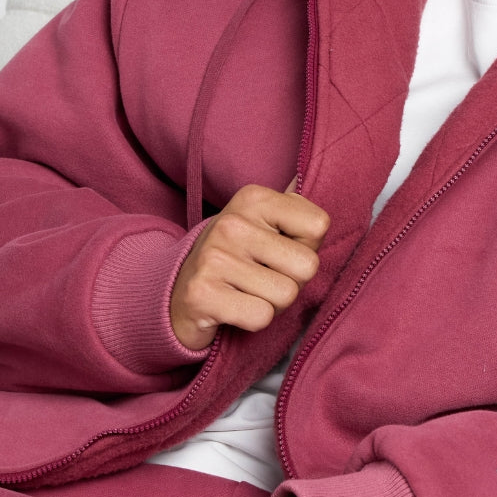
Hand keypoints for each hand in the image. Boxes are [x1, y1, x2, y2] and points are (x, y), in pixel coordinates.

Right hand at [169, 178, 330, 350]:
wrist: (178, 294)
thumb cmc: (235, 259)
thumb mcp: (262, 224)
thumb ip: (294, 208)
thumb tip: (310, 176)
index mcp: (253, 198)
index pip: (319, 226)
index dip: (306, 247)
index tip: (278, 252)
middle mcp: (232, 223)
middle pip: (307, 266)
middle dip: (292, 282)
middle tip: (263, 279)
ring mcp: (214, 257)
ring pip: (286, 295)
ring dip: (272, 304)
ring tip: (247, 293)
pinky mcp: (202, 293)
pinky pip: (261, 316)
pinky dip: (253, 321)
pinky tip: (234, 308)